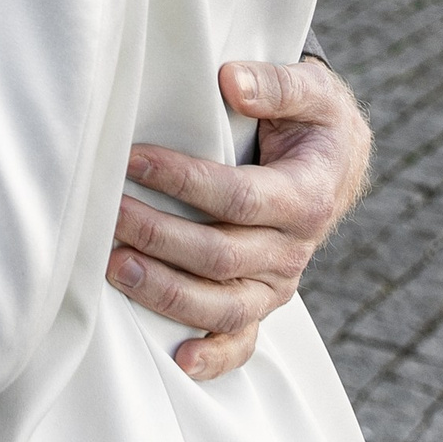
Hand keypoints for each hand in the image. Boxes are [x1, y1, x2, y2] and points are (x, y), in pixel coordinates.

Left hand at [106, 57, 371, 383]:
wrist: (334, 162)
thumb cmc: (312, 120)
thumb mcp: (312, 91)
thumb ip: (276, 83)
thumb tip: (231, 81)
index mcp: (306, 197)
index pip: (238, 197)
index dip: (183, 180)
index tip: (132, 159)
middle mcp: (294, 249)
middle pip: (220, 256)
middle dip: (158, 236)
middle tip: (108, 212)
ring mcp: (277, 283)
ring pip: (223, 306)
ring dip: (166, 292)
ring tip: (113, 267)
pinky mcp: (262, 301)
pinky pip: (242, 341)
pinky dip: (213, 358)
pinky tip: (177, 361)